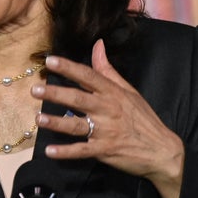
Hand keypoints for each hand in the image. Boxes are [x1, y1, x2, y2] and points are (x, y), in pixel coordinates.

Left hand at [31, 39, 183, 197]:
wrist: (162, 150)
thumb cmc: (143, 118)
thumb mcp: (129, 91)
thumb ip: (108, 69)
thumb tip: (97, 44)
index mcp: (112, 93)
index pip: (88, 76)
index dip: (68, 68)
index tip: (50, 61)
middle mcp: (107, 109)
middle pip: (78, 99)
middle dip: (56, 93)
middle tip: (35, 90)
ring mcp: (105, 131)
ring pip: (77, 125)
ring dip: (56, 122)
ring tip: (38, 118)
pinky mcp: (105, 150)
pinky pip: (82, 151)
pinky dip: (66, 152)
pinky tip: (50, 152)